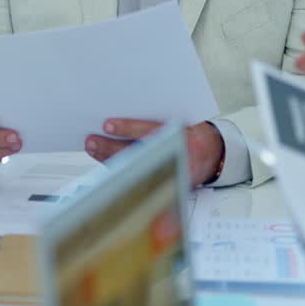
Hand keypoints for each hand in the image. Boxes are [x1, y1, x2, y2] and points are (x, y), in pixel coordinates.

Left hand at [85, 119, 223, 186]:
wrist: (212, 154)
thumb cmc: (192, 135)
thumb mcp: (181, 122)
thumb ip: (155, 122)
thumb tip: (118, 120)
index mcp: (182, 135)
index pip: (150, 131)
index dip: (127, 128)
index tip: (107, 125)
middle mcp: (175, 154)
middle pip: (137, 152)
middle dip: (110, 147)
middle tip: (92, 141)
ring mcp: (170, 171)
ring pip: (134, 167)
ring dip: (110, 158)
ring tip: (94, 148)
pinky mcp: (166, 185)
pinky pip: (137, 178)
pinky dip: (119, 170)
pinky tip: (105, 161)